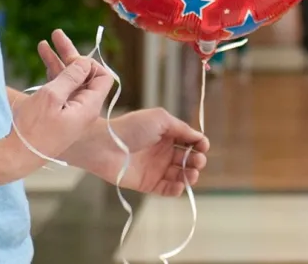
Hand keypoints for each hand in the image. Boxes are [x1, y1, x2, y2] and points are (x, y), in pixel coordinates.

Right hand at [0, 47, 113, 183]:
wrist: (15, 158)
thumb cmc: (33, 130)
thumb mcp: (51, 97)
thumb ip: (71, 77)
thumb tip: (86, 62)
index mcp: (88, 107)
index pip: (103, 77)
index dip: (90, 64)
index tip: (72, 60)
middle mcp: (84, 111)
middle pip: (86, 77)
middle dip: (72, 56)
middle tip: (56, 35)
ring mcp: (71, 114)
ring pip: (71, 83)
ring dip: (58, 63)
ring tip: (44, 44)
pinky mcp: (59, 117)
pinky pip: (61, 92)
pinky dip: (53, 76)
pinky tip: (43, 63)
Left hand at [39, 29, 209, 195]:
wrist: (105, 145)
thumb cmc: (131, 127)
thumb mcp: (160, 119)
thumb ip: (181, 128)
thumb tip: (199, 137)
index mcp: (166, 134)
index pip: (189, 141)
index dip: (199, 144)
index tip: (203, 146)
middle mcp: (163, 151)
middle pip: (188, 159)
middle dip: (197, 161)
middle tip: (197, 162)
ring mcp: (156, 168)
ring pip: (180, 175)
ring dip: (189, 176)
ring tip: (190, 175)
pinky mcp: (148, 183)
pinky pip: (167, 189)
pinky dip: (176, 189)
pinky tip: (179, 185)